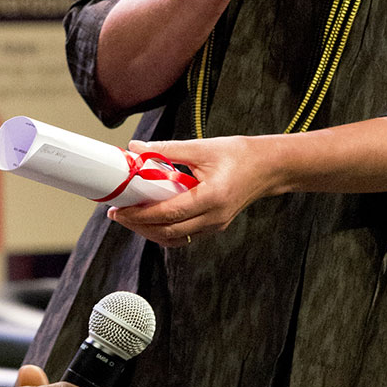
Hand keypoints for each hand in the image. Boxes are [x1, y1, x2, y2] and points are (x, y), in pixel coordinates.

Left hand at [110, 135, 284, 242]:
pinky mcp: (214, 227)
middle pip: (168, 232)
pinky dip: (164, 231)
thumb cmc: (240, 155)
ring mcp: (215, 226)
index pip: (168, 213)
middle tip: (118, 214)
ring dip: (150, 232)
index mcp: (211, 197)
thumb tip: (136, 148)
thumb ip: (167, 149)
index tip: (119, 210)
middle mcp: (214, 217)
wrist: (268, 168)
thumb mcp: (202, 147)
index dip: (140, 214)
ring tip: (131, 217)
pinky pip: (183, 237)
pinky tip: (151, 219)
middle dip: (139, 226)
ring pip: (174, 239)